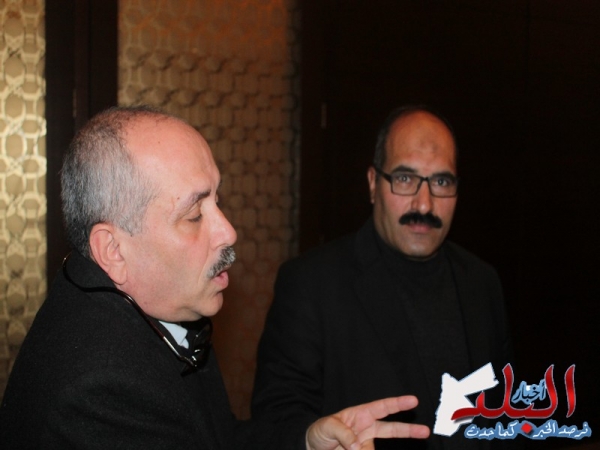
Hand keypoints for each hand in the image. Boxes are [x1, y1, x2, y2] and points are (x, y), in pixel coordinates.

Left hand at [305, 395, 428, 449]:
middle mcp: (367, 428)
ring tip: (347, 447)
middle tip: (426, 431)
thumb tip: (358, 447)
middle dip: (409, 430)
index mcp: (360, 414)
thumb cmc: (320, 431)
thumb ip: (343, 433)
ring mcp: (365, 443)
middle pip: (392, 428)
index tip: (413, 400)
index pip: (383, 407)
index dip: (398, 403)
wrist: (312, 447)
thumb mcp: (327, 426)